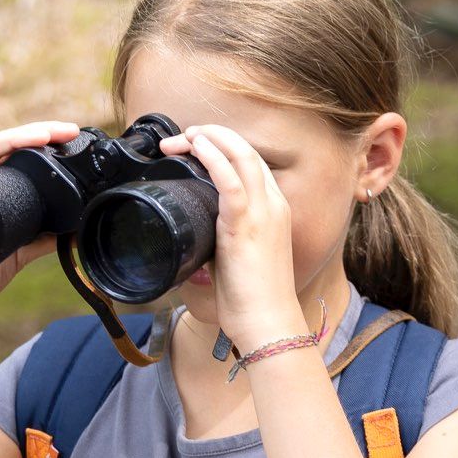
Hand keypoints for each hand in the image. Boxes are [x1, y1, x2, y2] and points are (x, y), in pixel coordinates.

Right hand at [0, 121, 75, 324]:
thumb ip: (40, 240)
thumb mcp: (17, 254)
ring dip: (10, 139)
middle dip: (37, 134)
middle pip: (5, 147)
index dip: (43, 142)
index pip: (18, 155)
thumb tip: (73, 231)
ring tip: (39, 135)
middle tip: (65, 130)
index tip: (69, 135)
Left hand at [164, 123, 308, 351]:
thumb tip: (191, 243)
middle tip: (183, 138)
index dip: (224, 147)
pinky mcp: (247, 223)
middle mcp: (274, 204)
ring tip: (184, 137)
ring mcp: (264, 211)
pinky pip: (231, 179)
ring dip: (209, 138)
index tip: (195, 148)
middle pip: (247, 150)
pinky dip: (213, 157)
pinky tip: (196, 146)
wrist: (268, 322)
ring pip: (241, 154)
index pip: (252, 163)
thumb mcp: (235, 260)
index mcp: (274, 210)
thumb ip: (217, 243)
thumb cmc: (252, 299)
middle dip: (213, 135)